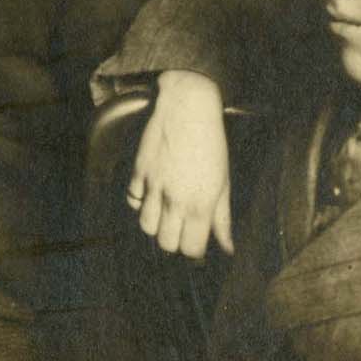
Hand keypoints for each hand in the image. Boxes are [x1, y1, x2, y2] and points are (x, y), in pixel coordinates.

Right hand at [129, 70, 234, 258]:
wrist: (188, 109)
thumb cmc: (211, 145)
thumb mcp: (224, 183)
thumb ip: (223, 220)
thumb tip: (228, 249)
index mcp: (201, 205)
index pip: (192, 249)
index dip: (194, 251)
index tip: (196, 244)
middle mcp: (176, 199)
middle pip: (166, 243)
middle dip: (174, 241)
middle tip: (181, 230)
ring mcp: (154, 186)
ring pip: (146, 226)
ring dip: (156, 225)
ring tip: (165, 215)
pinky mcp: (139, 171)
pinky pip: (132, 200)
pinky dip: (140, 202)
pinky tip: (151, 194)